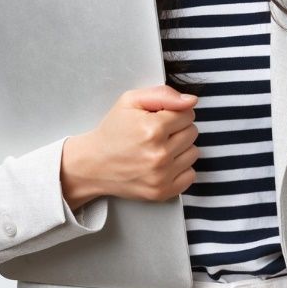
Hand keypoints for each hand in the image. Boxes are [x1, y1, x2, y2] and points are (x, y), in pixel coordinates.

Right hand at [61, 85, 199, 207]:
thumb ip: (163, 94)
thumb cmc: (113, 130)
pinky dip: (180, 168)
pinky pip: (190, 175)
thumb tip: (192, 101)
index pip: (188, 114)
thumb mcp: (130, 101)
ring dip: (180, 148)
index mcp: (153, 129)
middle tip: (157, 133)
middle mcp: (159, 154)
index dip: (174, 113)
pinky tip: (163, 163)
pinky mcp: (162, 192)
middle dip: (178, 129)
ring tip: (159, 147)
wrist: (93, 164)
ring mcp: (161, 176)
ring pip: (193, 152)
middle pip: (192, 132)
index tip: (159, 118)